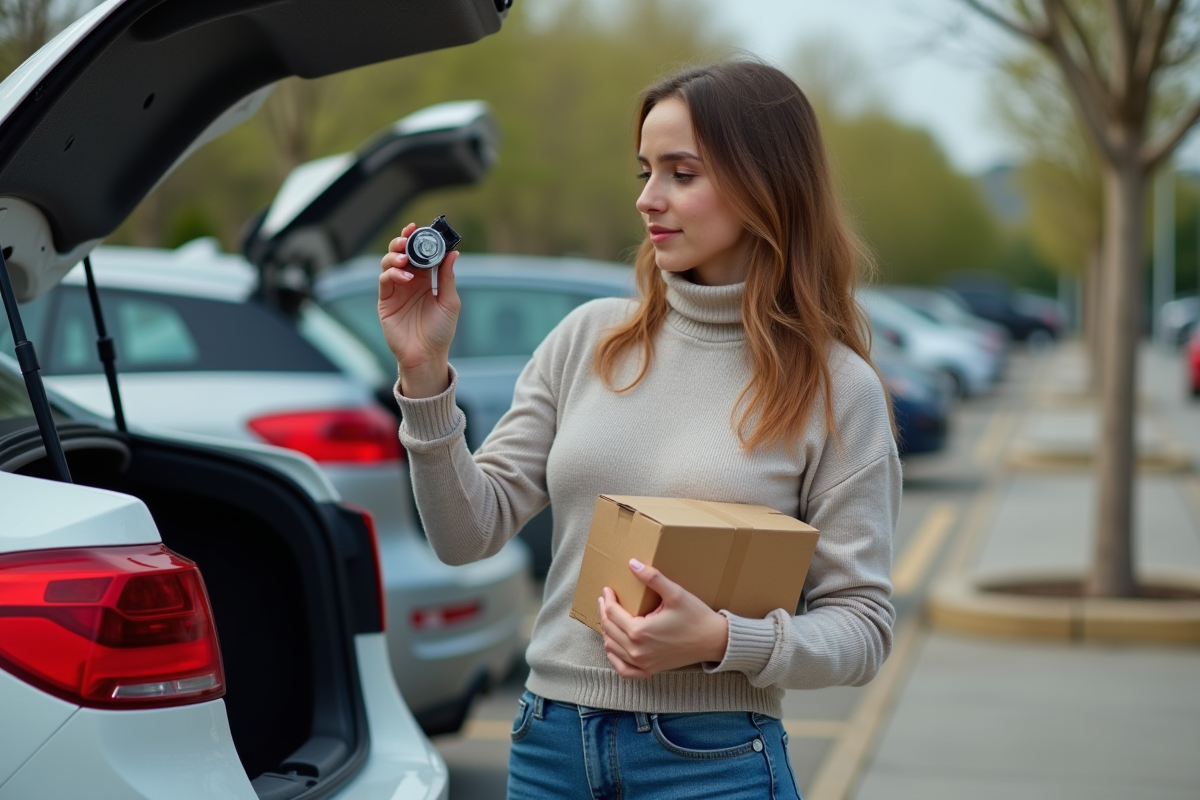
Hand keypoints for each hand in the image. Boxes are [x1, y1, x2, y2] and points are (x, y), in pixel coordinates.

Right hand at [378, 222, 460, 397]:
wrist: (426, 355)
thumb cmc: (441, 332)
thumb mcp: (450, 302)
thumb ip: (448, 277)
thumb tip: (453, 253)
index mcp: (427, 280)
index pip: (420, 253)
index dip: (419, 240)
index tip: (420, 228)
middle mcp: (410, 282)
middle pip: (401, 253)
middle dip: (402, 242)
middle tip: (407, 237)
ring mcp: (396, 290)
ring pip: (389, 263)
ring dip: (395, 256)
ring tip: (404, 257)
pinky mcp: (385, 301)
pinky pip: (384, 280)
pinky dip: (393, 273)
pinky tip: (405, 276)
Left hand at [598, 559, 728, 678]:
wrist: (713, 640)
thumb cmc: (696, 616)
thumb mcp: (675, 593)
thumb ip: (652, 578)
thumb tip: (632, 563)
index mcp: (640, 631)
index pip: (613, 613)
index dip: (607, 599)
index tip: (607, 589)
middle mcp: (637, 650)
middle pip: (609, 629)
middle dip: (604, 612)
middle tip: (606, 600)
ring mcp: (642, 663)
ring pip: (612, 648)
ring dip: (607, 631)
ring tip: (609, 617)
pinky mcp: (649, 670)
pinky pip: (623, 669)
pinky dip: (614, 657)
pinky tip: (614, 646)